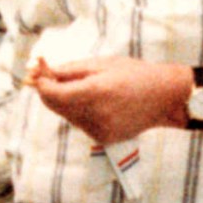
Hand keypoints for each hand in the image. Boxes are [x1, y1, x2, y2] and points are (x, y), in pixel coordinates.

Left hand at [31, 57, 195, 147]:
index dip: (40, 82)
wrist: (164, 97)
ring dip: (65, 101)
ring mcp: (99, 130)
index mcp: (93, 92)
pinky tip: (96, 102)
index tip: (38, 70)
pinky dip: (79, 112)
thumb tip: (44, 72)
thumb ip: (70, 70)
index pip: (51, 94)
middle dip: (49, 90)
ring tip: (82, 86)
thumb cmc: (134, 74)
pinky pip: (80, 123)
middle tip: (51, 74)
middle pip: (55, 106)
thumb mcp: (101, 64)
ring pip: (66, 115)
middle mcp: (94, 115)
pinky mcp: (103, 138)